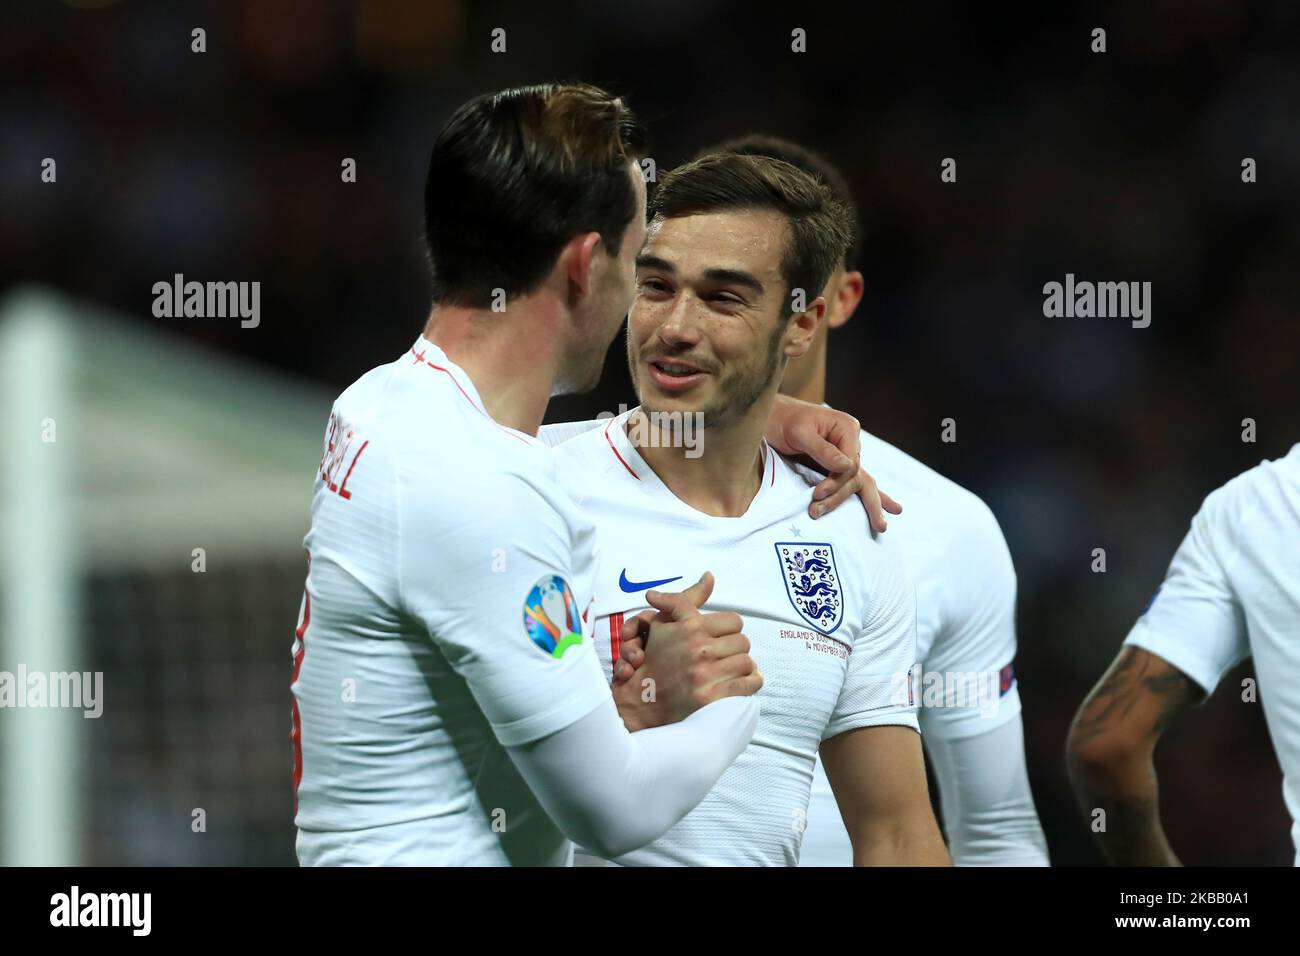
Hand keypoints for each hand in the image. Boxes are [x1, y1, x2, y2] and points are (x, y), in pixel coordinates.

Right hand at [611, 572, 762, 731]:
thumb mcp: (664, 622)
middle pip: (742, 642)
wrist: (641, 699)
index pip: (734, 621)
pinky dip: (750, 683)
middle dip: (735, 649)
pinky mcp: (710, 699)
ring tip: (731, 669)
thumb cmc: (654, 659)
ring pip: (746, 663)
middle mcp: (699, 650)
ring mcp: (705, 676)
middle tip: (725, 655)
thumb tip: (709, 576)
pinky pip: (746, 685)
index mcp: (691, 629)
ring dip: (741, 667)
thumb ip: (686, 600)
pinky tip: (742, 683)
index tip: (722, 637)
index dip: (729, 629)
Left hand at [764, 394, 900, 530]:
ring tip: (881, 526)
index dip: (836, 482)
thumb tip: (847, 468)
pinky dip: (867, 496)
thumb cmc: (782, 420)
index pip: (851, 464)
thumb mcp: (800, 432)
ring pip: (858, 481)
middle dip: (854, 499)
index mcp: (846, 428)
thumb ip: (823, 450)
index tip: (817, 494)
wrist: (770, 417)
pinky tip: (888, 508)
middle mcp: (850, 441)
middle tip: (853, 520)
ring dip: (867, 504)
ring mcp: (844, 453)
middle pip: (858, 475)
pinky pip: (851, 481)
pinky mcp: (834, 464)